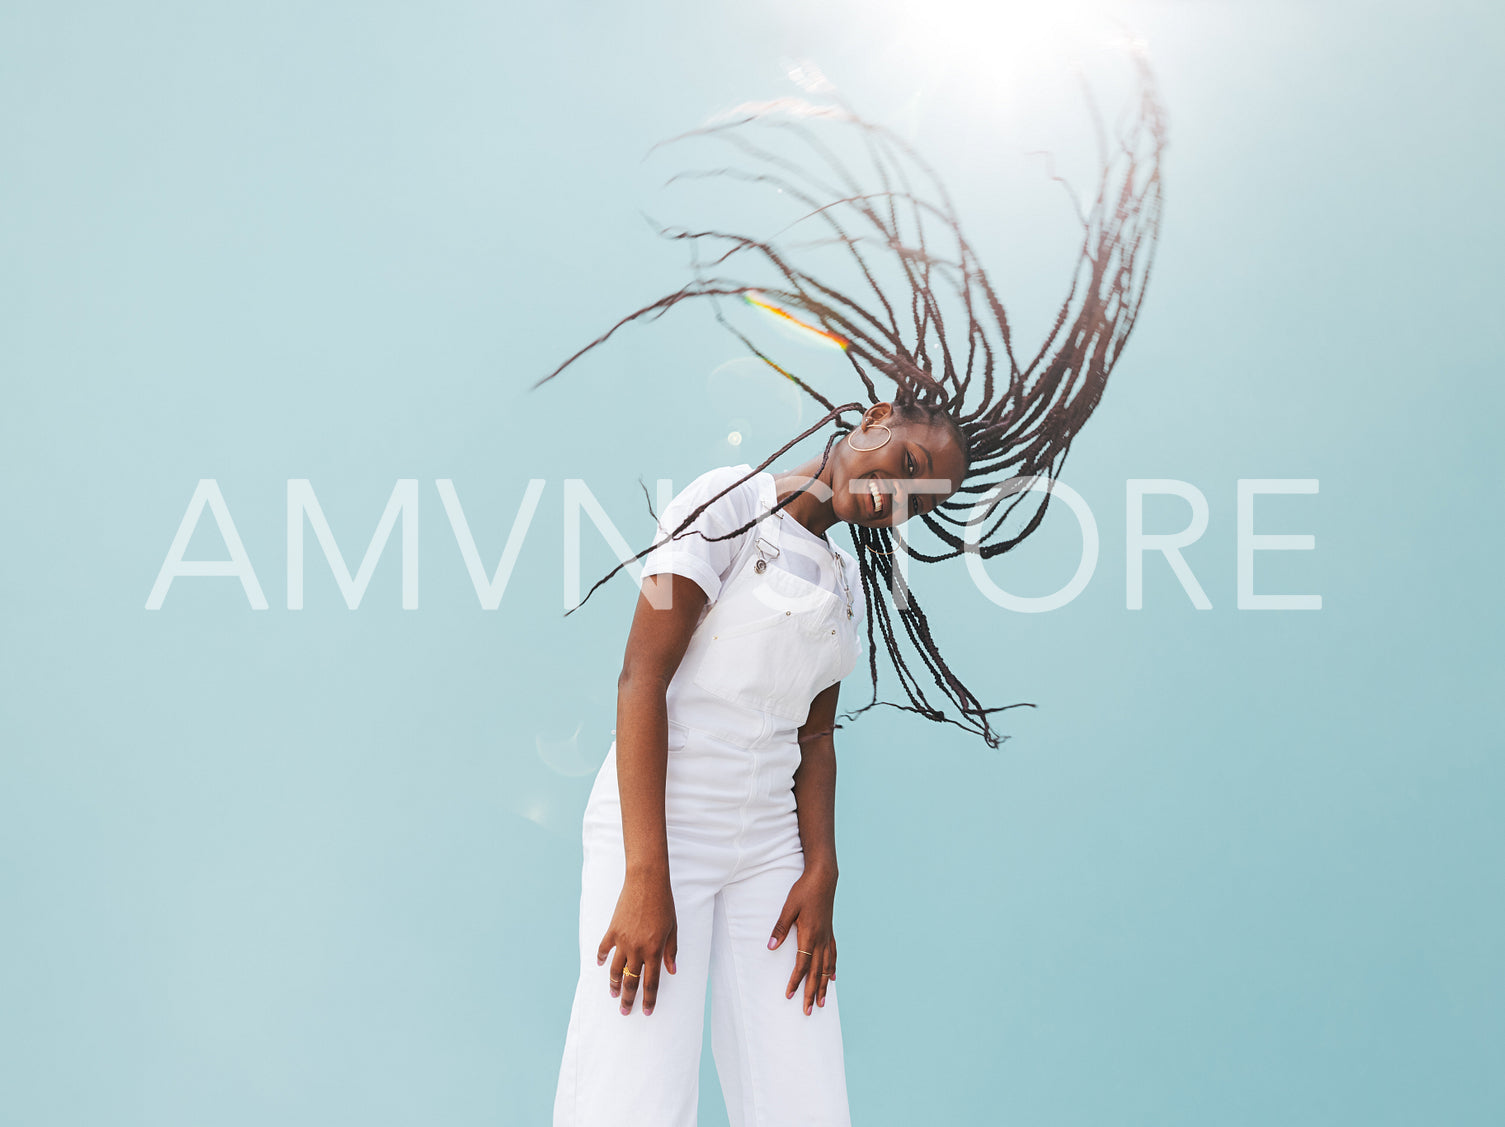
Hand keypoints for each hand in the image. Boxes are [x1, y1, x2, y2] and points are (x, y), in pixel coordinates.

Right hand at [597, 873, 677, 1015]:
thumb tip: (672, 971)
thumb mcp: (673, 929)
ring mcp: (623, 941)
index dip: (649, 999)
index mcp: (654, 950)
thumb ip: (671, 951)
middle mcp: (637, 949)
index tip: (647, 1011)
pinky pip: (604, 948)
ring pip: (615, 970)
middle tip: (625, 1011)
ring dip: (614, 984)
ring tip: (614, 994)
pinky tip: (600, 965)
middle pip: (631, 981)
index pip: (651, 982)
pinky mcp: (612, 930)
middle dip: (628, 999)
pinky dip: (601, 958)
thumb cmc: (664, 904)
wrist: (646, 882)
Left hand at [767, 866, 836, 1014]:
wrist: (823, 877)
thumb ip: (780, 928)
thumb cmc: (804, 890)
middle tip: (808, 1011)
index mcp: (809, 935)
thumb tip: (771, 946)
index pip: (802, 964)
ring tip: (822, 1002)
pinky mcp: (830, 930)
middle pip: (816, 972)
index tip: (790, 995)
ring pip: (826, 967)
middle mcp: (820, 939)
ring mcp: (827, 936)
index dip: (796, 981)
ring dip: (823, 986)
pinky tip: (832, 978)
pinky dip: (832, 968)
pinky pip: (833, 954)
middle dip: (811, 992)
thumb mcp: (788, 907)